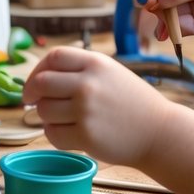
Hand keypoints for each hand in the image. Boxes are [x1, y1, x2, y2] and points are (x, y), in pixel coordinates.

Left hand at [22, 48, 169, 167]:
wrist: (160, 132)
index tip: (33, 83)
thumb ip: (79, 69)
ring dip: (45, 116)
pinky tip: (67, 133)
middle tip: (33, 102)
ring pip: (44, 110)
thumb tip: (39, 76)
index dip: (37, 69)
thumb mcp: (110, 72)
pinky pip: (53, 134)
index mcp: (95, 63)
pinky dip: (54, 134)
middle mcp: (88, 83)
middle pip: (41, 83)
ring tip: (61, 118)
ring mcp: (87, 110)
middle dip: (32, 93)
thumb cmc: (132, 102)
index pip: (53, 57)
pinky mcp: (87, 136)